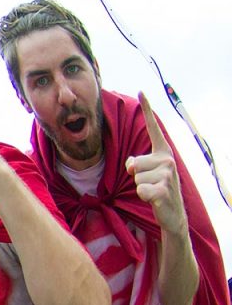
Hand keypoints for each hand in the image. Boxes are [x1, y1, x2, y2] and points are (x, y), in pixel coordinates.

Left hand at [126, 93, 185, 234]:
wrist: (172, 213)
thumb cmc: (155, 190)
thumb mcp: (146, 173)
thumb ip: (136, 163)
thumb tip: (132, 164)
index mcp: (163, 153)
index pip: (153, 129)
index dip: (148, 110)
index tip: (142, 91)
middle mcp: (167, 159)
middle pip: (133, 164)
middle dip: (136, 177)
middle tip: (150, 184)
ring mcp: (167, 174)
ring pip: (135, 178)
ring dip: (139, 187)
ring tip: (153, 191)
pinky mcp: (164, 189)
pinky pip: (139, 190)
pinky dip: (142, 197)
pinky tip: (154, 200)